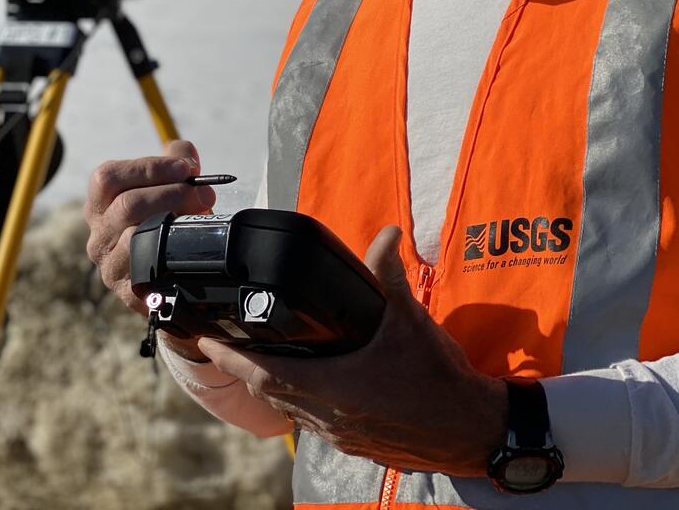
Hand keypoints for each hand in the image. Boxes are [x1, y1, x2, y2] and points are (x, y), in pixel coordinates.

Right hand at [83, 140, 215, 349]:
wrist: (178, 274)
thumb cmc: (169, 223)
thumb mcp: (172, 187)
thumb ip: (177, 161)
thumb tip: (186, 152)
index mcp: (100, 204)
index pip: (108, 177)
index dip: (148, 168)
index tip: (185, 169)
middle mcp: (97, 234)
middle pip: (126, 204)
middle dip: (172, 193)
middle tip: (205, 195)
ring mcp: (109, 265)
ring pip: (136, 236)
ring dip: (174, 221)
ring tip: (200, 217)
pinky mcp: (127, 291)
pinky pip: (146, 269)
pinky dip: (170, 253)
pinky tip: (187, 245)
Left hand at [197, 225, 507, 476]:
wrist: (473, 429)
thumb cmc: (440, 379)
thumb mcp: (411, 320)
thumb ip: (390, 275)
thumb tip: (387, 234)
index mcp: (335, 387)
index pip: (264, 374)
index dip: (230, 357)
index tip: (205, 339)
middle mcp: (330, 417)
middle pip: (271, 393)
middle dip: (246, 368)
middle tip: (227, 342)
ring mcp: (342, 435)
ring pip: (293, 410)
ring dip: (274, 385)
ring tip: (261, 358)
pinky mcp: (357, 444)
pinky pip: (316, 422)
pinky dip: (303, 401)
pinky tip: (312, 383)